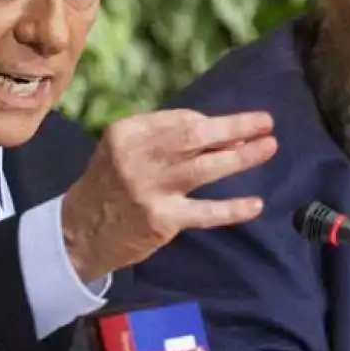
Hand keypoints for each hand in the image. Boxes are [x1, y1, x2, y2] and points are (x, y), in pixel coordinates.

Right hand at [61, 108, 276, 281]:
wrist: (80, 231)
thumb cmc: (111, 182)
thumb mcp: (125, 149)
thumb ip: (165, 140)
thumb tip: (224, 137)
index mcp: (128, 132)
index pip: (180, 120)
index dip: (213, 122)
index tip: (237, 126)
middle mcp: (137, 157)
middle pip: (195, 137)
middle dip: (235, 128)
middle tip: (266, 122)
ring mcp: (150, 189)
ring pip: (205, 169)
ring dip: (241, 158)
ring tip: (268, 147)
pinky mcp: (161, 220)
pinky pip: (204, 212)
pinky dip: (232, 209)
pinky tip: (255, 204)